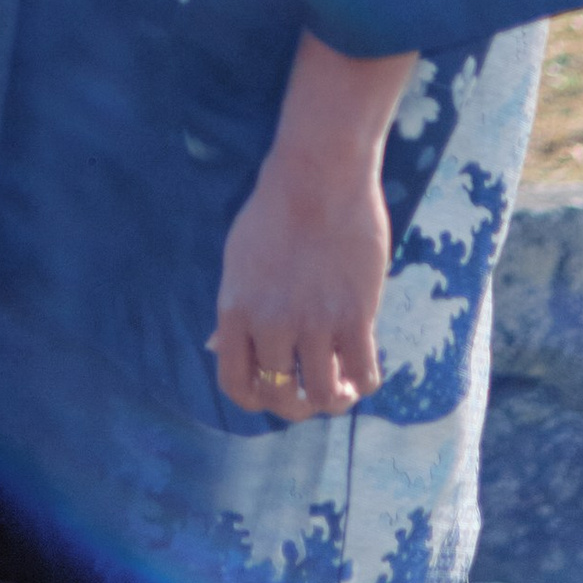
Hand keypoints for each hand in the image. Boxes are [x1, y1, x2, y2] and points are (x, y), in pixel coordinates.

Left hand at [209, 38, 414, 421]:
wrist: (318, 176)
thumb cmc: (275, 211)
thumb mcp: (237, 261)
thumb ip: (233, 309)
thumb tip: (218, 347)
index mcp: (235, 311)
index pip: (236, 386)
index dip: (255, 399)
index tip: (272, 391)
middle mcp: (271, 325)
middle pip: (281, 399)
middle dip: (297, 406)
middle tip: (311, 392)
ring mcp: (314, 323)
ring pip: (325, 396)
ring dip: (334, 400)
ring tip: (341, 385)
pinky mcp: (355, 315)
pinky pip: (363, 374)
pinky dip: (363, 382)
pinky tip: (361, 368)